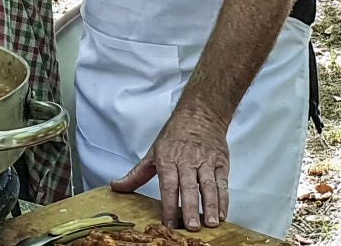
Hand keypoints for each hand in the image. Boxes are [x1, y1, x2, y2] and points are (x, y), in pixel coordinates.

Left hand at [111, 105, 230, 230]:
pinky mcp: (220, 162)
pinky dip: (223, 199)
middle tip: (192, 227)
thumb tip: (116, 186)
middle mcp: (187, 161)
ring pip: (208, 186)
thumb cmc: (175, 134)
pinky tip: (222, 214)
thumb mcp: (153, 152)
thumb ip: (136, 174)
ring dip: (211, 206)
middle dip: (190, 208)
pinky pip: (222, 182)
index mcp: (168, 159)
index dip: (168, 205)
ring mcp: (205, 161)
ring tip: (210, 223)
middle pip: (189, 187)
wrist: (200, 113)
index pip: (168, 185)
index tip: (169, 223)